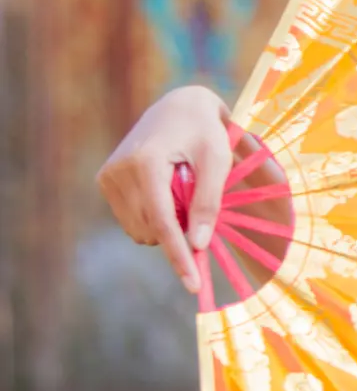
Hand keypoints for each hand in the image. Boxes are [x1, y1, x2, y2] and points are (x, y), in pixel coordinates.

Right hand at [96, 86, 231, 291]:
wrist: (179, 106)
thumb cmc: (205, 132)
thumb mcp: (217, 161)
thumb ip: (208, 201)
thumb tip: (198, 245)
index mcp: (146, 163)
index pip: (162, 222)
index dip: (180, 256)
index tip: (194, 284)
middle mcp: (119, 170)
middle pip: (153, 230)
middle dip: (180, 235)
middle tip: (202, 209)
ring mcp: (108, 177)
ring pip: (141, 230)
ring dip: (168, 226)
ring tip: (183, 192)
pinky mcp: (105, 181)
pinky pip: (133, 220)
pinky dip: (155, 218)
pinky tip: (167, 193)